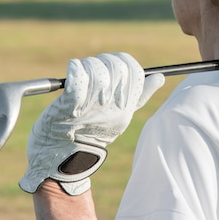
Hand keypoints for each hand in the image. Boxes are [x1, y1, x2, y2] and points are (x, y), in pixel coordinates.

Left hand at [19, 52, 164, 194]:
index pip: (136, 74)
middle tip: (93, 67)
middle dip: (104, 60)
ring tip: (80, 71)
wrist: (59, 159)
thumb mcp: (117, 118)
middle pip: (118, 69)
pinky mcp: (69, 107)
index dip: (124, 61)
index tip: (111, 64)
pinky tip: (72, 68)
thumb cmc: (86, 132)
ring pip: (99, 72)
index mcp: (125, 110)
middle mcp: (111, 110)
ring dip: (87, 64)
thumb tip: (159, 77)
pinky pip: (79, 80)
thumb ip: (137, 98)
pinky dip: (75, 68)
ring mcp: (91, 109)